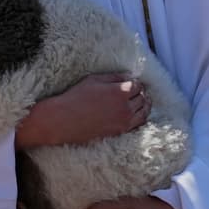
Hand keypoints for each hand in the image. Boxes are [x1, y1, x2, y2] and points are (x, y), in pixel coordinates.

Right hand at [15, 73, 150, 148]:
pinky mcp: (120, 131)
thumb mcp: (95, 80)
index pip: (138, 85)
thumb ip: (115, 77)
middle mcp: (125, 107)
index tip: (132, 83)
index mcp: (120, 91)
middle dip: (141, 93)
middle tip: (137, 91)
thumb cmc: (76, 97)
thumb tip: (130, 77)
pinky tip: (137, 114)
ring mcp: (124, 121)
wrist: (64, 120)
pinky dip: (140, 117)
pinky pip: (138, 124)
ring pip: (144, 112)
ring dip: (144, 105)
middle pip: (142, 98)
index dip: (136, 83)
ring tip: (142, 102)